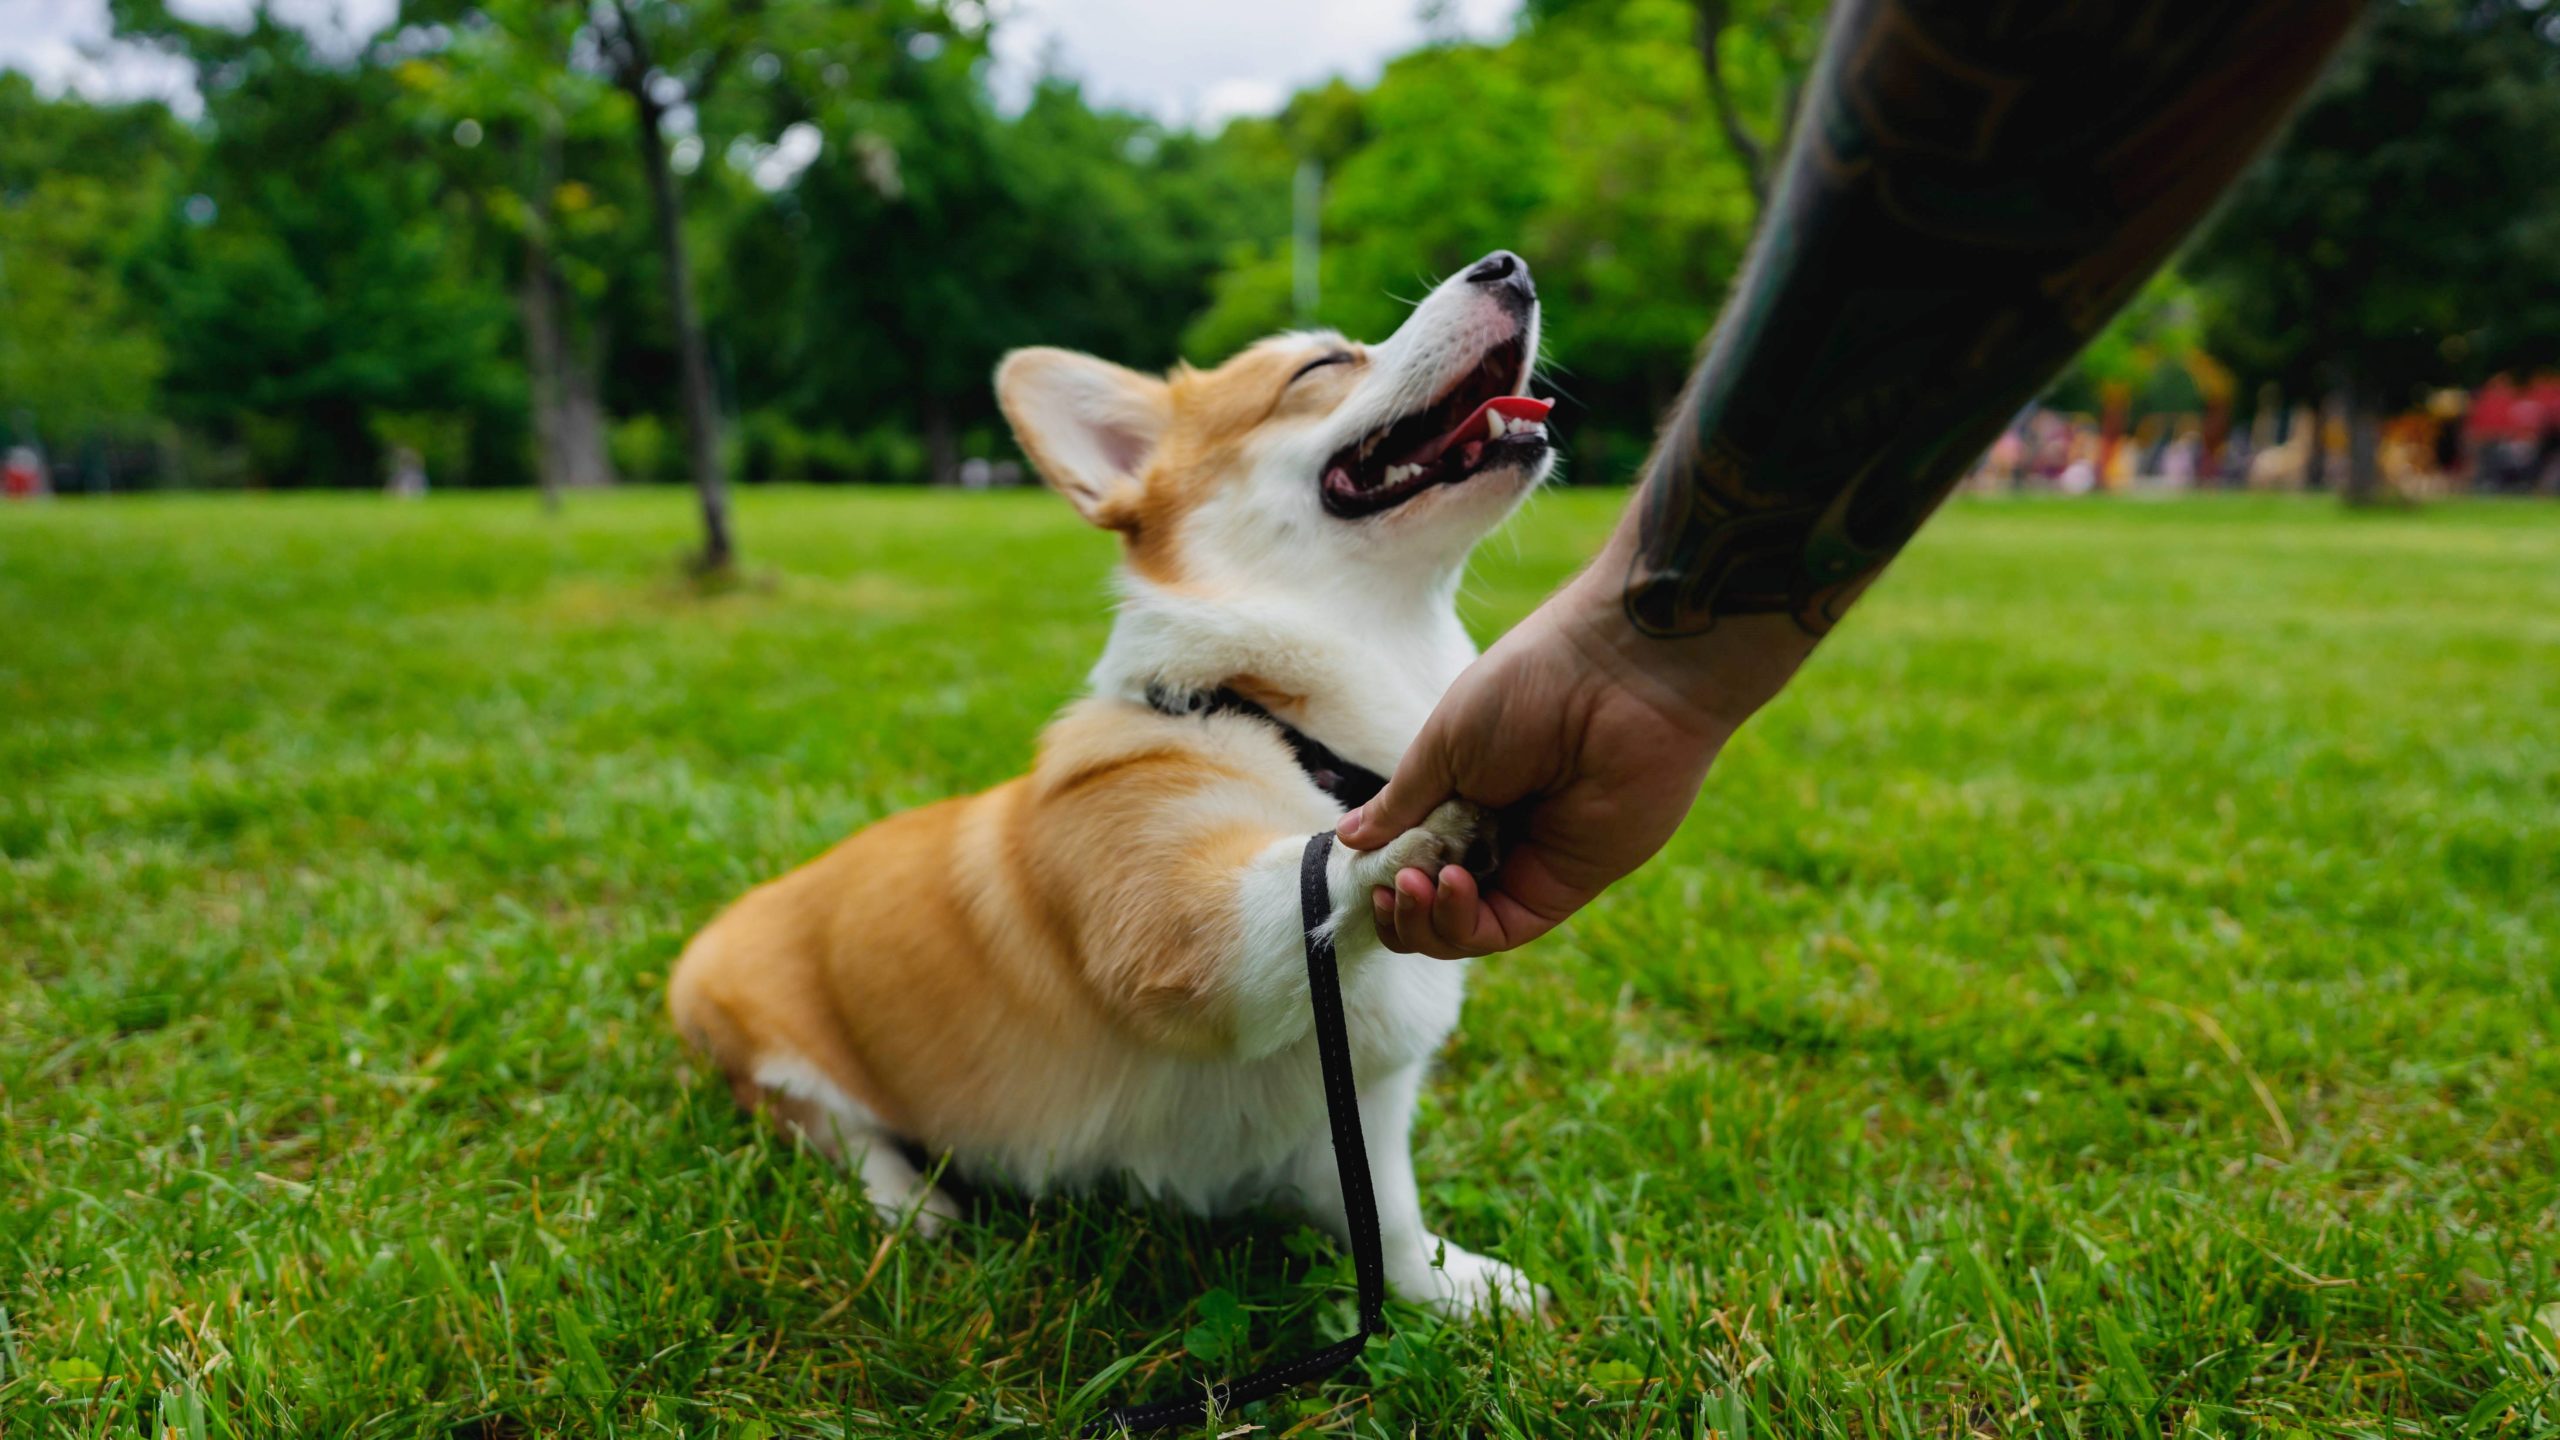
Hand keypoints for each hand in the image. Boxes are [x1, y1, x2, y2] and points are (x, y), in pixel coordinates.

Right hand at [1337, 560, 1811, 957]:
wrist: (1618, 676)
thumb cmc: (1528, 688)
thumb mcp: (1444, 746)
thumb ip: (1400, 805)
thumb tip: (1349, 842)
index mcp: (1465, 792)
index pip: (1413, 858)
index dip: (1385, 876)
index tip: (1367, 868)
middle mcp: (1497, 832)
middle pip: (1434, 902)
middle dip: (1400, 908)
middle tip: (1389, 886)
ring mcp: (1532, 861)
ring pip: (1465, 927)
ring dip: (1425, 921)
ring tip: (1416, 885)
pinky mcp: (1567, 884)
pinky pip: (1505, 928)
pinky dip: (1464, 923)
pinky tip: (1451, 885)